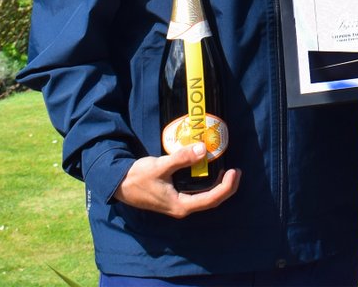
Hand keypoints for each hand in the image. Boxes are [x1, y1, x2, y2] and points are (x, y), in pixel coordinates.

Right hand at [113, 141, 240, 215]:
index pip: (211, 199)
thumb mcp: (160, 166)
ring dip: (218, 186)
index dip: (226, 187)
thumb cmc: (139, 177)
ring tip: (227, 170)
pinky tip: (209, 170)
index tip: (234, 172)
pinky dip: (207, 183)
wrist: (120, 185)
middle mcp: (182, 207)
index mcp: (181, 205)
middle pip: (211, 201)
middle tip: (236, 171)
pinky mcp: (175, 197)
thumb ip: (181, 158)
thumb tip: (203, 149)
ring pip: (205, 198)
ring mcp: (179, 203)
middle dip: (227, 187)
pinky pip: (197, 193)